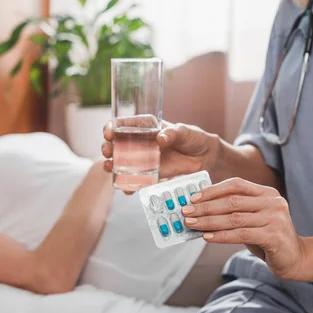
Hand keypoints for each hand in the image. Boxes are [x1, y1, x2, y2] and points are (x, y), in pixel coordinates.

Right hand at [102, 118, 219, 180]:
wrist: (205, 158)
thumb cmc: (194, 139)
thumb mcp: (186, 132)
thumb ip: (174, 133)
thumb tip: (160, 138)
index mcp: (145, 127)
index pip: (124, 124)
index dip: (112, 127)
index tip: (109, 133)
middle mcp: (139, 142)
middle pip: (116, 143)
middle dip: (107, 147)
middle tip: (108, 152)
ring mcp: (141, 160)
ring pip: (120, 162)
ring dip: (111, 165)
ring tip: (109, 168)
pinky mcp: (148, 175)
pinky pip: (133, 180)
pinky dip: (127, 185)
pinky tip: (126, 188)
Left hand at [182, 177, 306, 280]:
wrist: (297, 257)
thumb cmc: (268, 236)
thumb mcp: (252, 218)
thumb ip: (233, 210)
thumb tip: (199, 209)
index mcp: (267, 192)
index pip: (236, 184)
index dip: (212, 190)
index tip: (192, 198)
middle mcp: (273, 202)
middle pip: (232, 201)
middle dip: (205, 207)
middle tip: (186, 212)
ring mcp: (275, 218)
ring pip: (234, 218)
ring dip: (208, 221)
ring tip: (191, 224)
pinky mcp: (274, 236)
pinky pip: (241, 234)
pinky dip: (221, 235)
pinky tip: (206, 237)